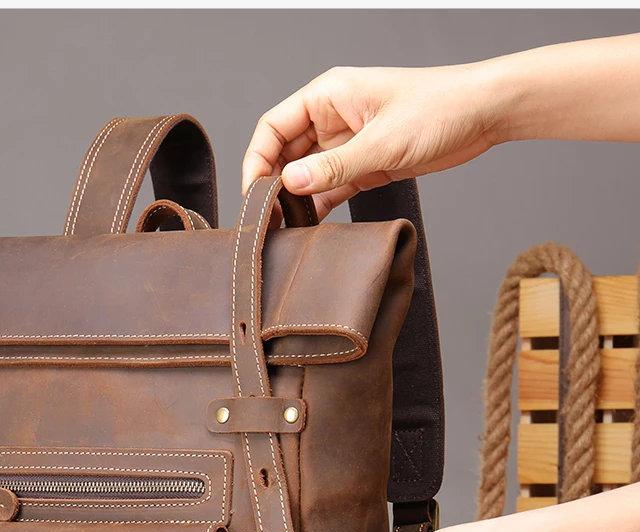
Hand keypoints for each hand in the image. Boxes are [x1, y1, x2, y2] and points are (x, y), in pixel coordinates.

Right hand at [242, 62, 504, 215]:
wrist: (483, 114)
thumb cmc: (439, 108)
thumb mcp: (383, 141)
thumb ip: (334, 167)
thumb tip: (290, 183)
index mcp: (328, 96)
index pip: (273, 127)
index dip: (257, 160)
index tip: (253, 195)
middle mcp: (332, 118)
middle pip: (284, 154)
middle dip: (272, 186)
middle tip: (267, 221)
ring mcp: (347, 143)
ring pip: (306, 176)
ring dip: (295, 201)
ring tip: (285, 230)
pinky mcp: (364, 166)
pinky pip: (330, 189)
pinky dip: (318, 208)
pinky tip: (311, 229)